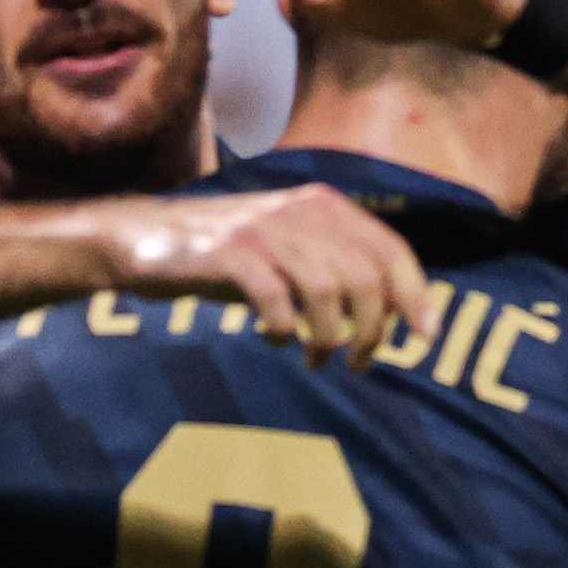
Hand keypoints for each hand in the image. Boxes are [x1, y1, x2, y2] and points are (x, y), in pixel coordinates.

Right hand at [91, 184, 438, 367]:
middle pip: (365, 278)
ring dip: (328, 338)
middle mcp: (298, 210)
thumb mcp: (294, 250)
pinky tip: (276, 339)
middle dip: (372, 330)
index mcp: (324, 206)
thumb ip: (342, 267)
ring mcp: (262, 229)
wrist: (144, 239)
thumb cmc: (232, 255)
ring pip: (326, 293)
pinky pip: (275, 301)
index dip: (416, 297)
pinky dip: (283, 330)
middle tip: (358, 362)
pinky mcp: (227, 253)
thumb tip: (400, 312)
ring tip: (315, 357)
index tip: (424, 338)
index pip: (391, 251)